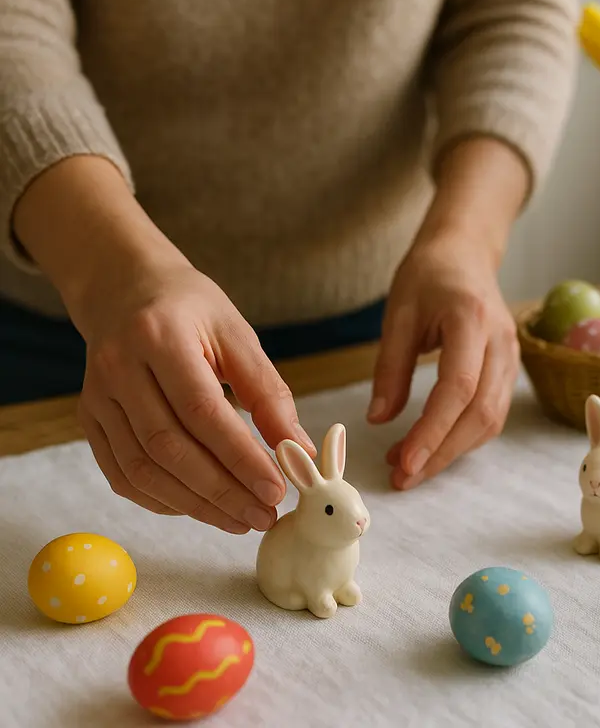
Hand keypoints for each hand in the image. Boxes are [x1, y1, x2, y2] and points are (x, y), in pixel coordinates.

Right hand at [13, 156, 313, 532]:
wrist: (124, 290)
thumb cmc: (190, 308)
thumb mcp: (236, 333)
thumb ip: (267, 391)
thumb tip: (298, 450)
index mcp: (160, 337)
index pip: (202, 411)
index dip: (240, 457)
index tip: (276, 489)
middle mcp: (119, 368)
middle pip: (169, 448)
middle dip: (221, 492)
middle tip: (264, 517)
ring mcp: (97, 397)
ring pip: (142, 470)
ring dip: (194, 505)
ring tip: (239, 520)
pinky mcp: (89, 419)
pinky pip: (122, 474)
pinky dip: (162, 500)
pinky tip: (199, 507)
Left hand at [369, 230, 518, 489]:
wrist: (464, 253)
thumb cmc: (427, 276)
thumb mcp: (398, 314)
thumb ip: (390, 367)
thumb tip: (379, 420)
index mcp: (471, 319)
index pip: (458, 387)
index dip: (432, 431)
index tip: (404, 463)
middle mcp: (501, 342)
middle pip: (481, 413)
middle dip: (442, 452)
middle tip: (402, 476)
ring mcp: (511, 356)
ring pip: (491, 419)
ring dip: (453, 450)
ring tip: (410, 466)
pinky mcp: (509, 368)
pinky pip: (493, 412)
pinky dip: (464, 436)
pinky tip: (434, 445)